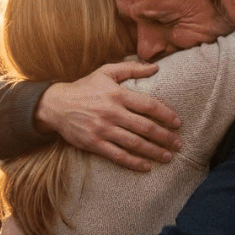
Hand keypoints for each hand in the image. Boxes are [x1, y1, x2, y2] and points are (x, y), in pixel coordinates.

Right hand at [35, 62, 182, 171]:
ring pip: (134, 143)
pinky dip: (134, 162)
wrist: (55, 105)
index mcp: (117, 94)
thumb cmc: (84, 87)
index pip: (148, 105)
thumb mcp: (106, 72)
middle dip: (165, 137)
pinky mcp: (94, 144)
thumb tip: (155, 67)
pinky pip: (118, 155)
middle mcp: (112, 112)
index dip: (166, 114)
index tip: (178, 122)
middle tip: (178, 144)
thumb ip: (131, 68)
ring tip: (168, 156)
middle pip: (145, 127)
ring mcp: (103, 129)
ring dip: (154, 151)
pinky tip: (147, 166)